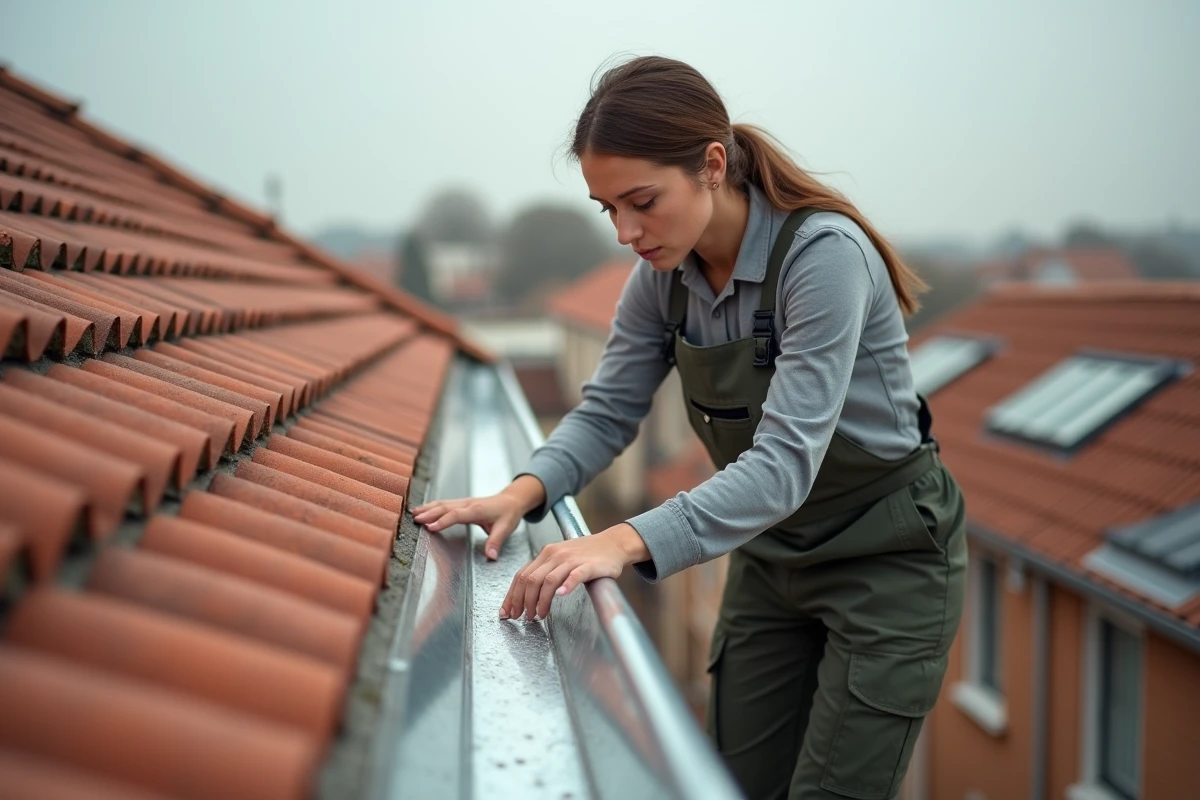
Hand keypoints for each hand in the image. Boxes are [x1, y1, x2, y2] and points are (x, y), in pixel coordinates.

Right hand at [412, 489, 523, 559]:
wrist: (512, 499)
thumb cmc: (508, 513)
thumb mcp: (506, 528)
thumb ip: (496, 542)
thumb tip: (490, 556)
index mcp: (477, 510)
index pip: (456, 515)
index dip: (442, 521)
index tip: (430, 527)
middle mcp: (468, 504)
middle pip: (445, 507)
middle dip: (429, 513)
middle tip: (415, 520)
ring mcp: (464, 502)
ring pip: (443, 503)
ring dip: (428, 508)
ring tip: (413, 513)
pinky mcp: (462, 503)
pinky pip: (445, 503)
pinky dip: (432, 506)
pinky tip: (423, 509)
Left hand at [500, 523, 649, 620]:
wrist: (613, 543)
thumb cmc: (587, 554)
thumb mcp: (561, 559)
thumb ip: (545, 572)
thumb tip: (526, 594)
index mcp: (546, 554)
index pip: (522, 575)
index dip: (512, 595)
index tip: (507, 612)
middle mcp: (555, 554)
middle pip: (531, 579)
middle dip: (523, 601)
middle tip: (523, 617)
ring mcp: (572, 559)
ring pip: (549, 580)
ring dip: (541, 600)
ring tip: (540, 615)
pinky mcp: (589, 565)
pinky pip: (575, 575)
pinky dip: (566, 586)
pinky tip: (561, 596)